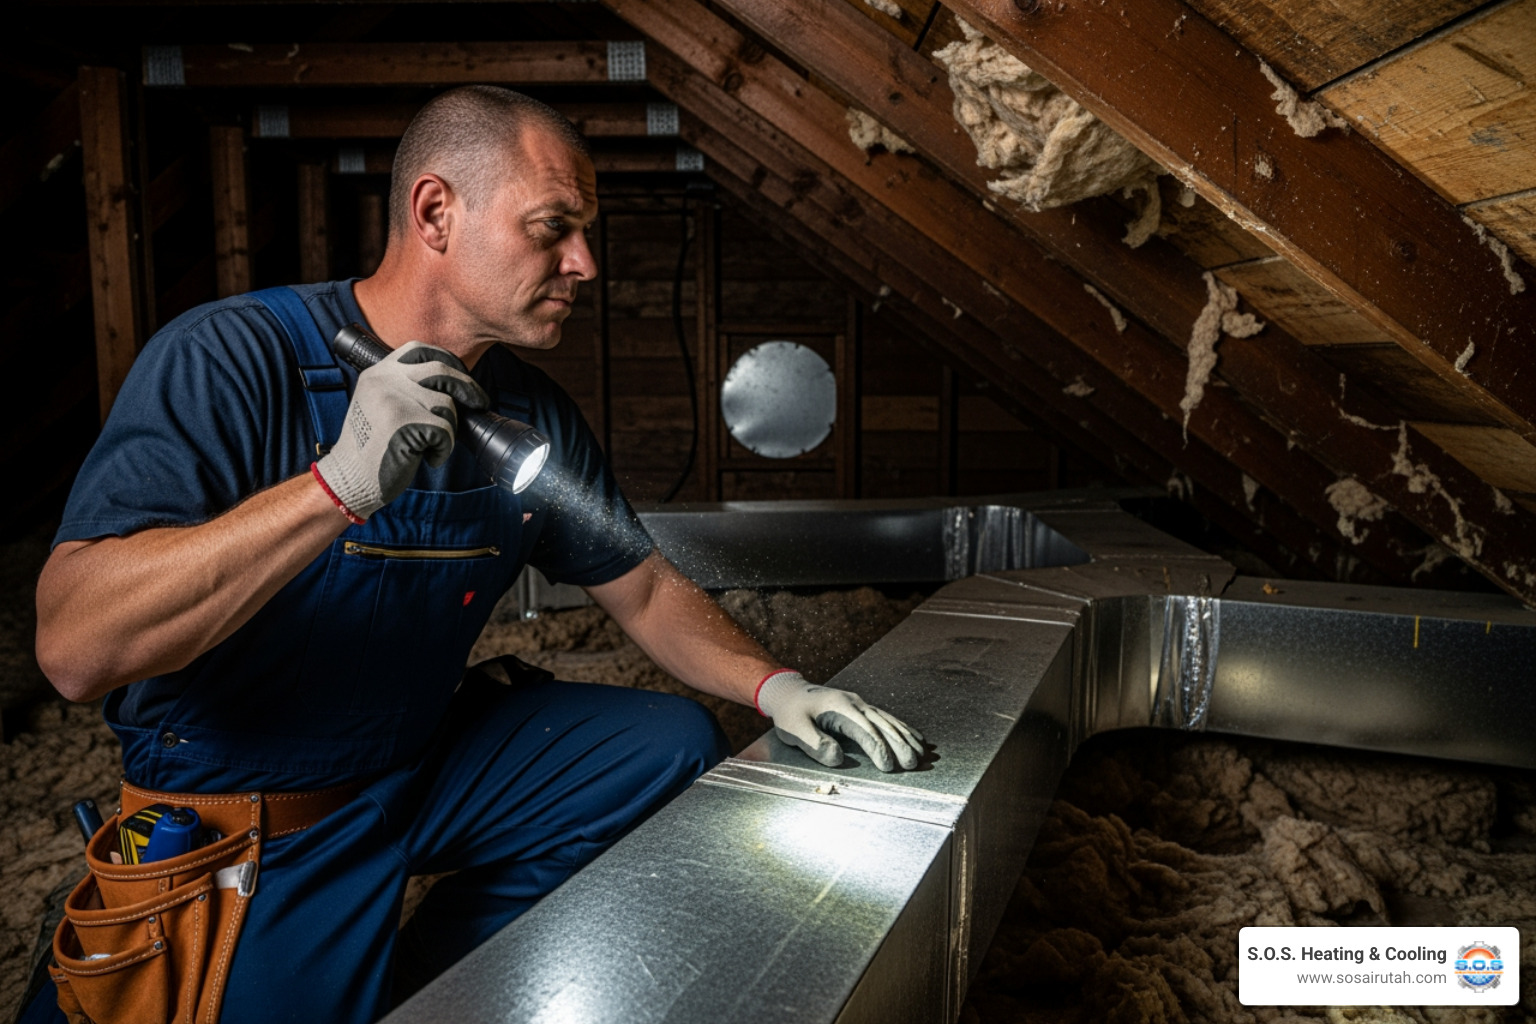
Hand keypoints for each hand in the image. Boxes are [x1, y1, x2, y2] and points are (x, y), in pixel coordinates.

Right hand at [315, 341, 488, 519]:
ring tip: (430, 445)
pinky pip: (444, 430)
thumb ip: (405, 388)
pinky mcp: (402, 422)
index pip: (419, 349)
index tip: (462, 376)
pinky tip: (428, 458)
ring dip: (449, 429)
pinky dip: (444, 449)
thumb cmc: (372, 448)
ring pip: (446, 404)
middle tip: (479, 402)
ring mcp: (392, 399)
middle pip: (440, 370)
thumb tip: (455, 382)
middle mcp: (383, 380)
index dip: (448, 360)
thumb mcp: (381, 404)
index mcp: (377, 372)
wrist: (349, 480)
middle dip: (468, 387)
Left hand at [756, 671, 923, 772]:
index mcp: (839, 707)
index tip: (888, 766)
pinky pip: (886, 718)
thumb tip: (838, 758)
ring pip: (888, 720)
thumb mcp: (793, 729)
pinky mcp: (861, 708)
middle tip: (913, 764)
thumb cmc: (791, 712)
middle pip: (882, 724)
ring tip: (921, 754)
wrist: (789, 692)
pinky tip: (914, 737)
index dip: (878, 748)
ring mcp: (860, 704)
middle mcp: (854, 703)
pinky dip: (902, 728)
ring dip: (905, 737)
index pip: (864, 729)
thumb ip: (814, 743)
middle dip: (899, 744)